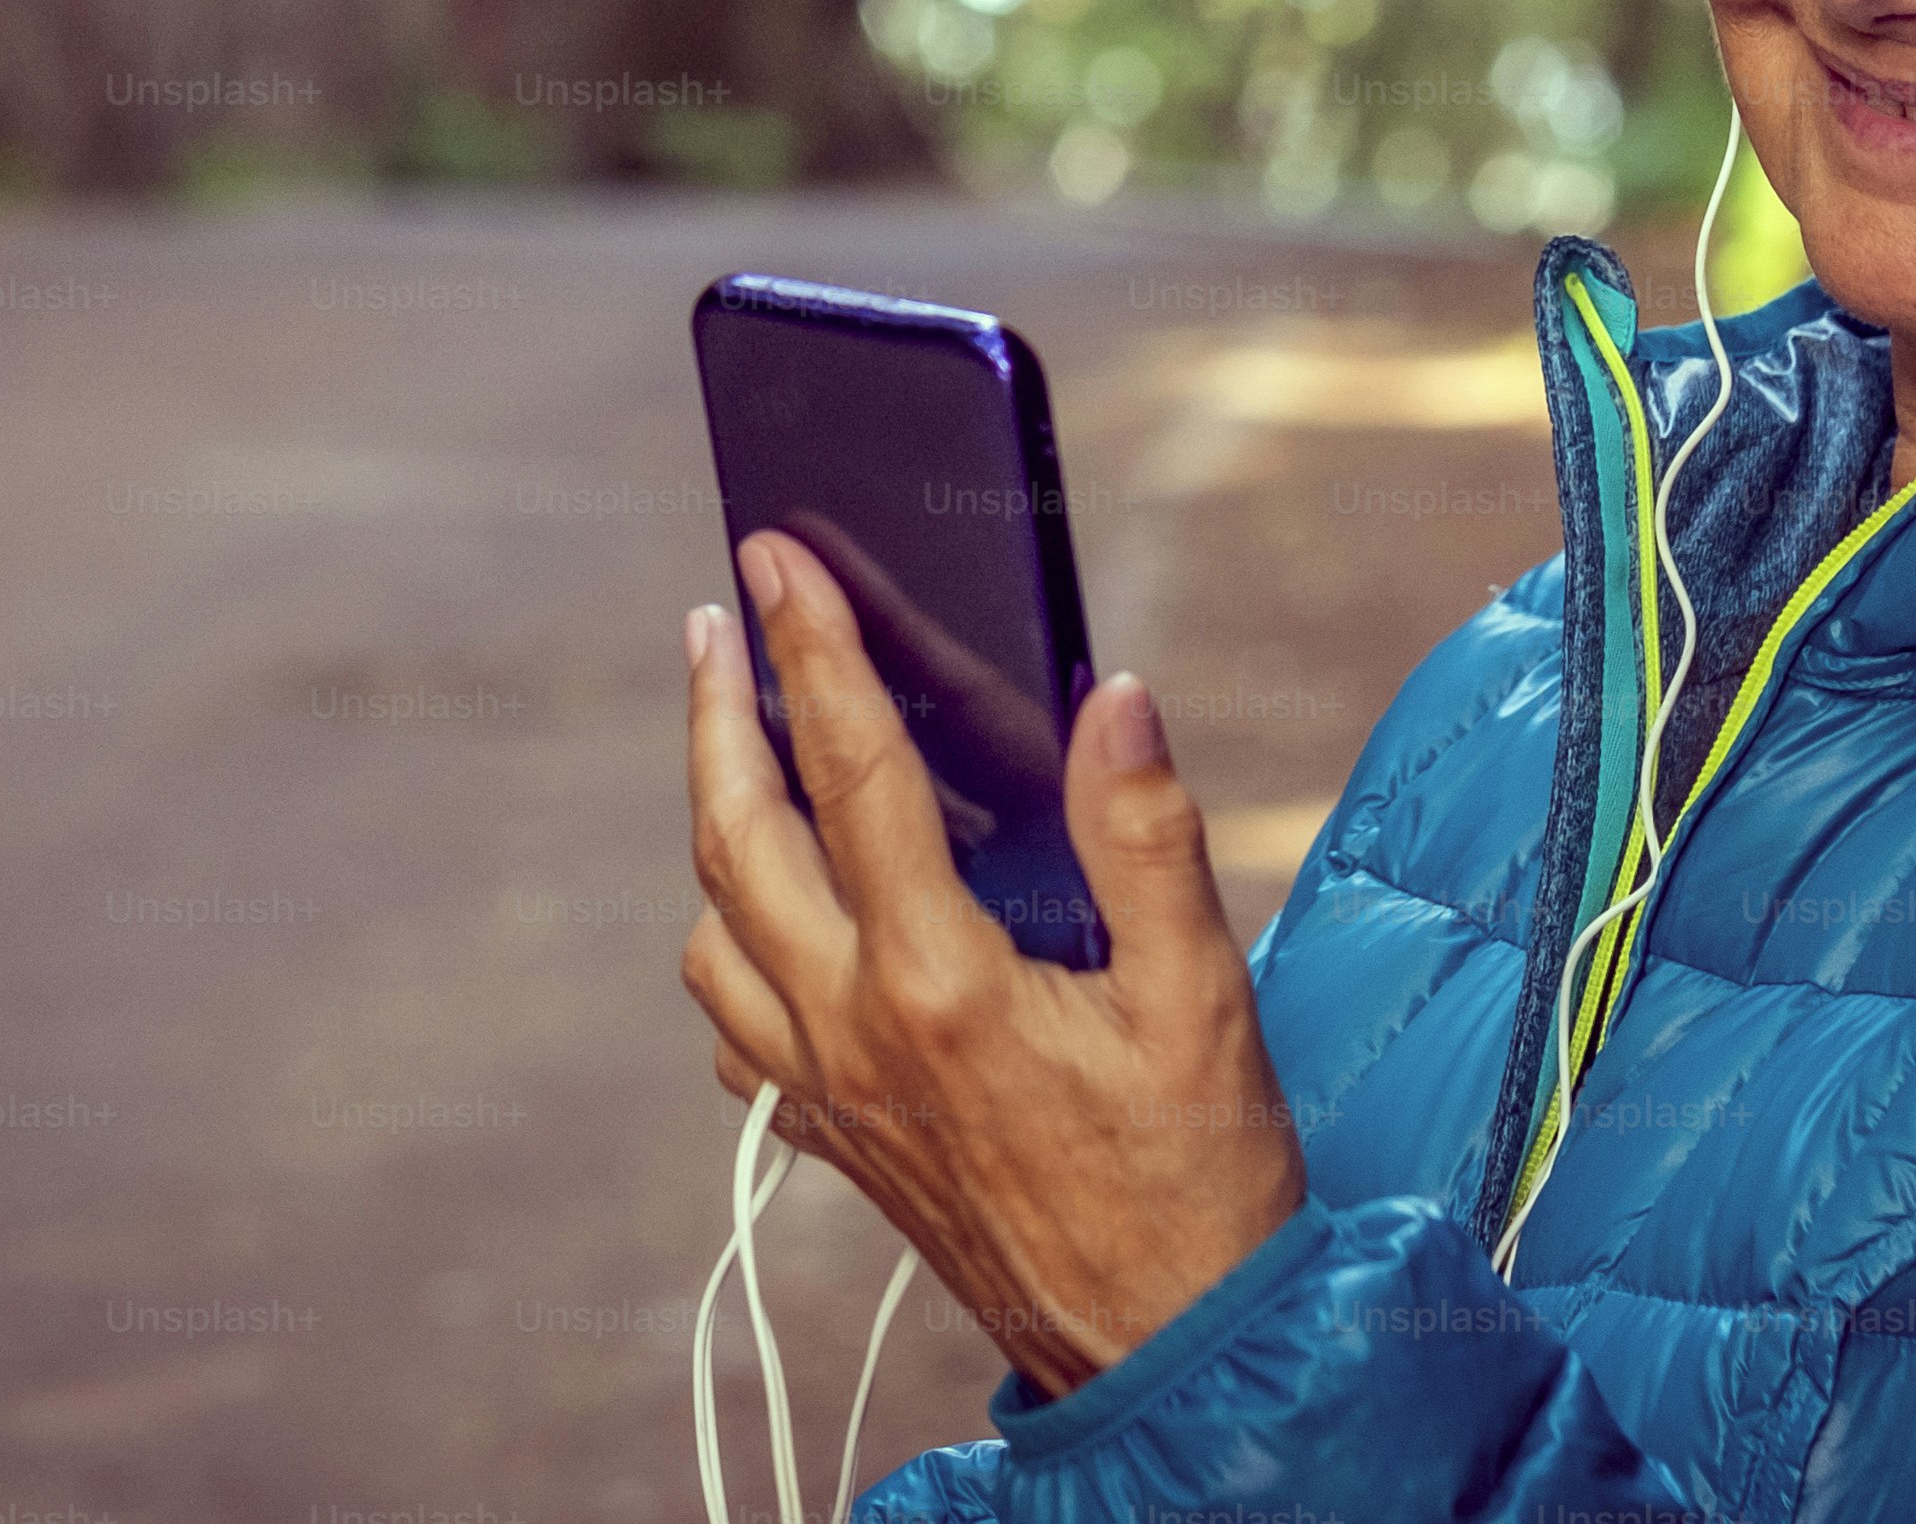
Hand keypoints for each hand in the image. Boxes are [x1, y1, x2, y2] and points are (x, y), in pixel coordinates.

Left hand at [679, 527, 1307, 1397]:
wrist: (1166, 1357)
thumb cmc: (1202, 1178)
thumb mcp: (1201, 994)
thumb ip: (1148, 837)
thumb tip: (1112, 691)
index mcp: (940, 982)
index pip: (850, 771)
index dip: (810, 647)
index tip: (771, 557)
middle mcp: (855, 1035)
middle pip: (736, 840)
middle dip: (715, 715)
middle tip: (716, 623)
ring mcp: (829, 1097)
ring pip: (714, 936)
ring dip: (713, 828)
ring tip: (740, 747)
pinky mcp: (833, 1144)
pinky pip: (738, 1028)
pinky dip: (734, 945)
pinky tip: (777, 915)